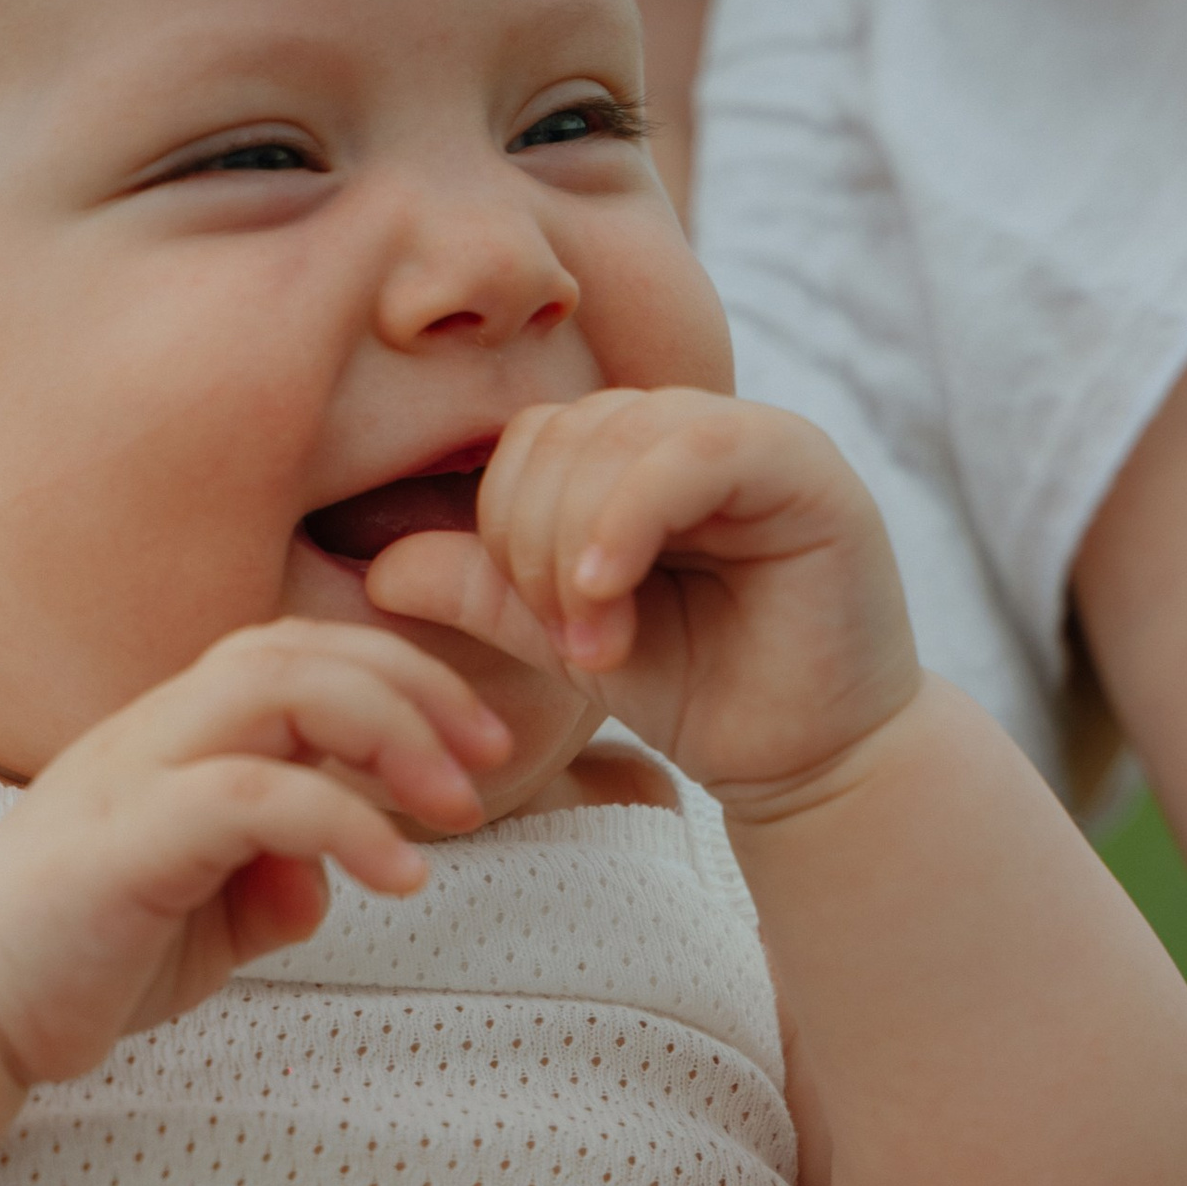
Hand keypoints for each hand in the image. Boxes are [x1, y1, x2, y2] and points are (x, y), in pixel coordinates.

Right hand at [0, 621, 511, 1085]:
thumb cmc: (82, 956)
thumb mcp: (210, 923)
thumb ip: (274, 887)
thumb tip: (332, 881)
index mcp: (178, 734)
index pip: (300, 653)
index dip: (403, 679)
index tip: (478, 751)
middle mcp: (155, 730)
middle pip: (299, 648)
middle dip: (415, 689)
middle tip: (488, 764)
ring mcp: (134, 776)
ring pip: (275, 689)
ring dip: (388, 733)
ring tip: (454, 808)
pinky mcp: (124, 841)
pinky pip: (250, 795)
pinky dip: (342, 821)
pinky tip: (398, 876)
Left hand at [368, 389, 919, 810]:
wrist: (807, 758)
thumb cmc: (698, 692)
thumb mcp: (568, 640)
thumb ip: (487, 592)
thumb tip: (379, 569)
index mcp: (635, 455)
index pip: (531, 443)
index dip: (503, 526)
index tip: (536, 628)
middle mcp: (693, 427)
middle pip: (562, 434)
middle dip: (534, 545)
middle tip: (566, 644)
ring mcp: (754, 437)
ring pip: (616, 438)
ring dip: (577, 549)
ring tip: (598, 646)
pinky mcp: (805, 468)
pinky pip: (693, 452)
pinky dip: (628, 520)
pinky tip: (606, 595)